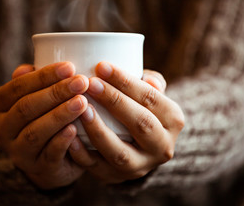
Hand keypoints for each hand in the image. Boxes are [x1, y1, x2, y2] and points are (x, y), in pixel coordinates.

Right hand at [0, 62, 88, 189]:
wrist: (52, 158)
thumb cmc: (43, 117)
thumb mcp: (36, 97)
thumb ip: (32, 82)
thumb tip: (27, 68)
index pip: (18, 87)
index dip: (43, 76)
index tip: (69, 67)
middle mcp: (1, 130)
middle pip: (26, 108)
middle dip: (55, 93)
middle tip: (81, 82)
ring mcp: (17, 152)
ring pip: (35, 132)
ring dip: (59, 115)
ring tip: (82, 102)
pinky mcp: (37, 168)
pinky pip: (49, 154)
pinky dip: (61, 141)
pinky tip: (75, 128)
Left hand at [68, 62, 183, 183]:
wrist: (136, 145)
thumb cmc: (138, 107)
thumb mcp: (151, 93)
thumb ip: (151, 82)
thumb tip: (148, 80)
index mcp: (173, 120)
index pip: (151, 98)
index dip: (126, 82)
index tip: (101, 66)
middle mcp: (162, 147)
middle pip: (141, 123)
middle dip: (114, 101)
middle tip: (90, 84)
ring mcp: (140, 166)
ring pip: (120, 152)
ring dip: (99, 130)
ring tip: (81, 109)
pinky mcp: (117, 178)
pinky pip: (98, 168)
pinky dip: (82, 153)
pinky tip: (69, 136)